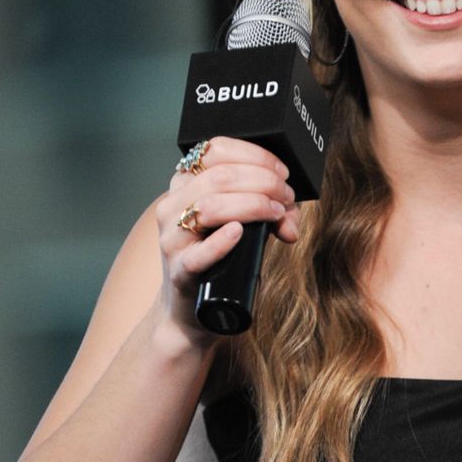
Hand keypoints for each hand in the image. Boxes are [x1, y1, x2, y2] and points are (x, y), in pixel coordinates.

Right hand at [155, 136, 300, 338]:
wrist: (194, 310)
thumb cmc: (221, 260)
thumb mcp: (242, 225)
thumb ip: (267, 211)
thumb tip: (290, 217)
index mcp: (183, 185)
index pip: (215, 150)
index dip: (255, 156)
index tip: (282, 172)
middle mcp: (172, 206)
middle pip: (219, 177)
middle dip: (263, 182)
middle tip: (286, 197)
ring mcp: (172, 238)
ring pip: (210, 207)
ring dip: (252, 205)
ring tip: (276, 214)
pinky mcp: (180, 271)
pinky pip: (199, 253)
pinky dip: (222, 240)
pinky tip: (241, 232)